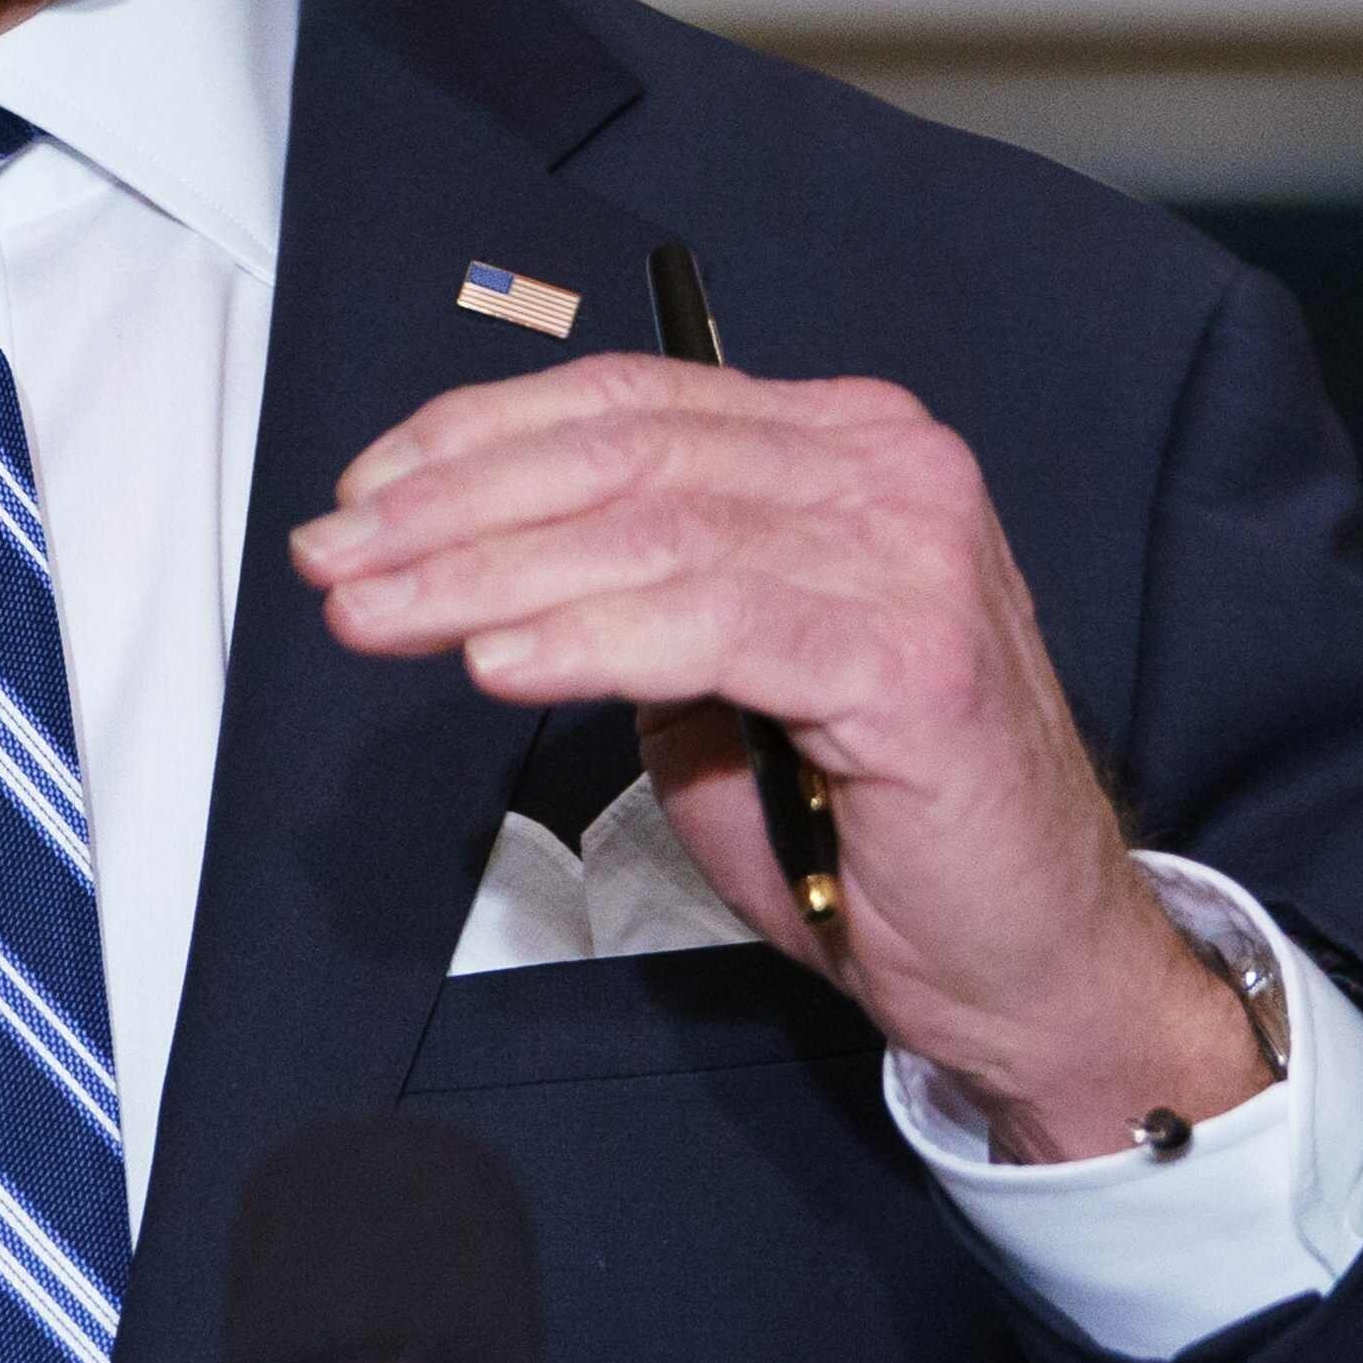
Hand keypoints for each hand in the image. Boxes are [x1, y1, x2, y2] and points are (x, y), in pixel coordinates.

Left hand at [288, 355, 1269, 1157]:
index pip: (627, 404)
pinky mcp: (914, 653)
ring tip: (379, 615)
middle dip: (454, 505)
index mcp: (837, 447)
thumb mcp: (725, 681)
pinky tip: (497, 661)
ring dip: (488, 572)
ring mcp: (910, 551)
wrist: (1027, 958)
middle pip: (624, 455)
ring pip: (653, 531)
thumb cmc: (870, 829)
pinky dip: (591, 637)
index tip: (362, 494)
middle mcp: (887, 468)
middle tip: (335, 558)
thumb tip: (471, 563)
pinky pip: (716, 624)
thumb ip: (635, 597)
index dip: (477, 439)